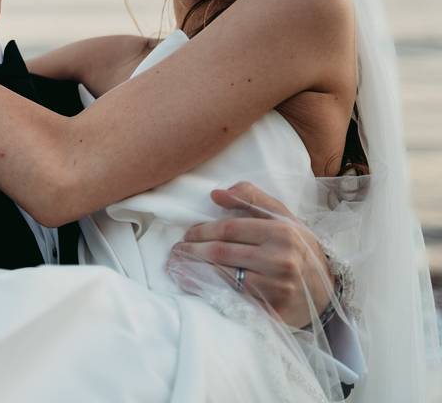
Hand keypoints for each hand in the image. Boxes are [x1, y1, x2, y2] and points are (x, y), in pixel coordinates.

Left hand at [172, 181, 334, 328]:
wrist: (327, 290)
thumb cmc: (298, 248)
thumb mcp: (284, 217)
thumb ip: (252, 199)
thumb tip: (216, 194)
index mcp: (282, 232)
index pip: (229, 229)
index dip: (202, 231)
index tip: (188, 234)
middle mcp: (281, 260)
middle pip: (222, 253)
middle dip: (192, 251)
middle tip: (177, 250)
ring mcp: (277, 288)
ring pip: (223, 276)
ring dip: (194, 271)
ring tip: (178, 265)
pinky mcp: (273, 310)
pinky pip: (233, 298)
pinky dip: (209, 290)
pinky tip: (194, 284)